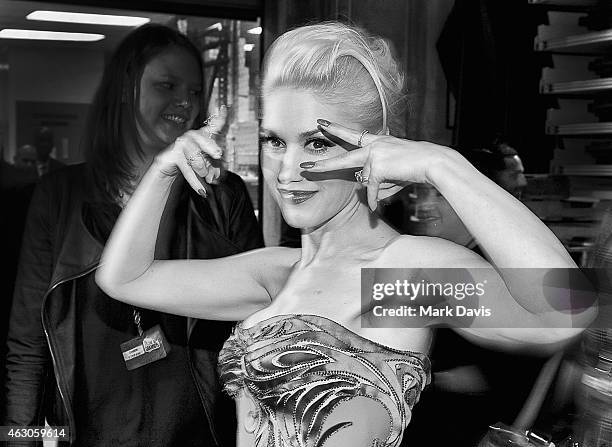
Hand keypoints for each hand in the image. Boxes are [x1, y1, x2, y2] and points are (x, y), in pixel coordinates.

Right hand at [155, 107, 226, 195]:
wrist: (168, 170)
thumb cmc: (190, 164)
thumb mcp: (207, 165)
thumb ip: (215, 167)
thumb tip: (220, 177)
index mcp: (203, 136)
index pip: (213, 125)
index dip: (220, 117)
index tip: (225, 108)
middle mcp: (192, 136)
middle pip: (206, 140)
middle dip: (213, 149)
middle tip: (219, 156)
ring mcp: (181, 143)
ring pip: (196, 158)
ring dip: (203, 171)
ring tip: (208, 179)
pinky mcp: (172, 154)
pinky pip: (186, 168)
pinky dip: (195, 182)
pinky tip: (202, 191)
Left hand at [301, 119, 453, 209]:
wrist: (432, 162)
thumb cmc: (416, 167)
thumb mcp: (393, 171)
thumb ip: (377, 179)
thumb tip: (367, 193)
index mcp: (377, 141)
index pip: (352, 135)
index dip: (335, 129)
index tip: (320, 123)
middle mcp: (374, 145)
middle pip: (343, 157)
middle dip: (323, 165)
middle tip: (304, 169)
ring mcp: (375, 155)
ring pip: (366, 180)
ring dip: (380, 188)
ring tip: (399, 180)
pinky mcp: (378, 167)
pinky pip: (372, 190)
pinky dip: (375, 200)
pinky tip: (376, 208)